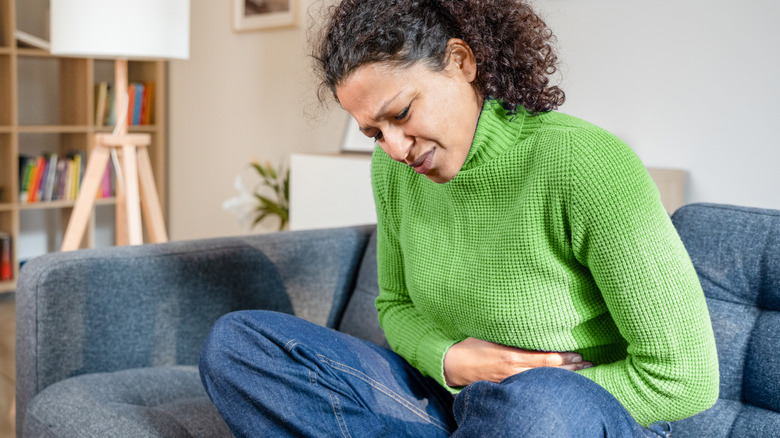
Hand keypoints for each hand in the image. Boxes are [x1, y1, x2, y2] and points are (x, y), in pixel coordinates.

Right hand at [443, 337, 592, 386]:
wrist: (452, 364)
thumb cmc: (470, 345)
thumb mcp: (491, 334)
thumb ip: (512, 334)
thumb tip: (530, 326)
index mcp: (512, 356)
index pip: (546, 359)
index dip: (564, 358)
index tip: (579, 354)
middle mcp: (515, 371)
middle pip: (550, 373)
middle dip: (571, 368)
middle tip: (588, 364)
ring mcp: (511, 381)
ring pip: (543, 381)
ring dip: (564, 377)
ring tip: (581, 372)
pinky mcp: (506, 386)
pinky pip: (531, 385)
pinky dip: (546, 383)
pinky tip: (557, 381)